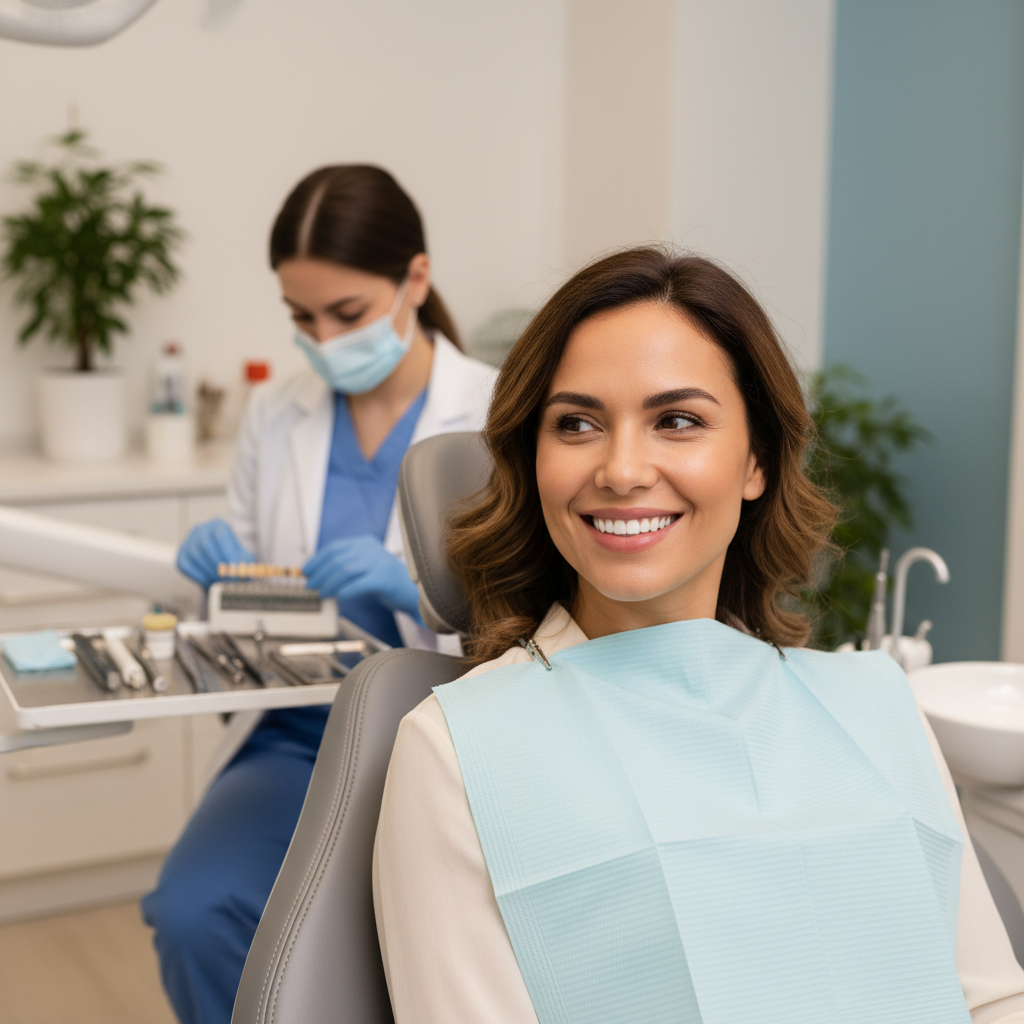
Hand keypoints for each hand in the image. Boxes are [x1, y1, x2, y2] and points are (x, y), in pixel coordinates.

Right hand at [176, 518, 253, 587]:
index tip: (235, 569)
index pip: (221, 535)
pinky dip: (197, 575)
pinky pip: (185, 565)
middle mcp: (201, 530)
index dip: (228, 553)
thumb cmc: (234, 557)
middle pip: (206, 545)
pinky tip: (208, 581)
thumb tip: (252, 573)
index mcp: (218, 525)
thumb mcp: (244, 557)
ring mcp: (188, 541)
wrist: (220, 561)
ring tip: (220, 581)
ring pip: (195, 555)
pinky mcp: (181, 554)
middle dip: (218, 565)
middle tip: (228, 579)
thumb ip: (247, 563)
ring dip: (209, 571)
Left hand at [303, 536, 420, 620]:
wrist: (414, 591)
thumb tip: (316, 573)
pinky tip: (338, 597)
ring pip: (345, 570)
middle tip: (310, 585)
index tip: (306, 571)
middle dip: (320, 573)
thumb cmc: (384, 580)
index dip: (317, 559)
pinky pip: (359, 584)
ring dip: (329, 583)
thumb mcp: (366, 565)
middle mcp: (371, 549)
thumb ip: (346, 565)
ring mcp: (379, 562)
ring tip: (320, 593)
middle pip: (338, 559)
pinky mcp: (384, 578)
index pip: (335, 547)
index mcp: (365, 543)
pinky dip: (345, 590)